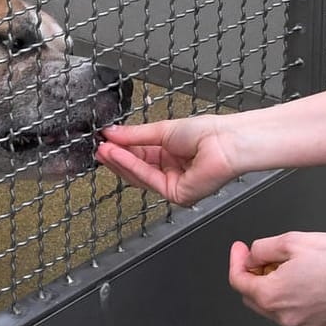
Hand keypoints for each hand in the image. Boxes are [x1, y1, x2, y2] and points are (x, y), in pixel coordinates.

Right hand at [97, 115, 241, 206]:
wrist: (226, 141)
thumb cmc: (207, 133)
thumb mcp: (163, 130)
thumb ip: (135, 135)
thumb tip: (112, 133)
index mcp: (171, 155)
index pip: (140, 156)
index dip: (121, 150)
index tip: (104, 141)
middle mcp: (172, 172)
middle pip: (138, 169)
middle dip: (117, 158)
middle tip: (99, 147)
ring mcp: (174, 185)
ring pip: (140, 176)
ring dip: (120, 162)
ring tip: (104, 150)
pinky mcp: (177, 195)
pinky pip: (149, 180)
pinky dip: (132, 167)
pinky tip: (118, 155)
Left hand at [227, 233, 325, 325]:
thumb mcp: (292, 241)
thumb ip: (262, 249)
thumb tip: (252, 257)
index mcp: (273, 295)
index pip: (238, 282)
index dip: (237, 261)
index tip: (241, 250)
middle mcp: (284, 317)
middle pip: (253, 298)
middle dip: (253, 276)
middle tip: (264, 257)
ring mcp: (301, 325)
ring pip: (274, 307)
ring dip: (273, 288)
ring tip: (291, 266)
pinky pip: (294, 313)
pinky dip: (292, 298)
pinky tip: (307, 281)